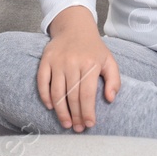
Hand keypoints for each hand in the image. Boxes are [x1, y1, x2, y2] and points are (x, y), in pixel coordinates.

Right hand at [37, 6, 119, 131]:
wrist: (75, 27)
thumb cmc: (94, 48)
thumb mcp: (109, 61)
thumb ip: (114, 80)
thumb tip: (110, 99)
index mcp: (90, 64)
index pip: (87, 94)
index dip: (88, 112)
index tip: (90, 124)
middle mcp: (73, 62)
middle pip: (72, 96)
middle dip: (75, 115)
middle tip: (78, 128)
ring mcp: (57, 61)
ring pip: (57, 92)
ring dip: (61, 111)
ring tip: (66, 123)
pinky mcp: (46, 60)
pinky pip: (42, 82)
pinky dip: (45, 96)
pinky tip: (51, 107)